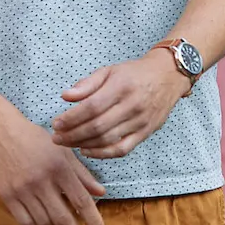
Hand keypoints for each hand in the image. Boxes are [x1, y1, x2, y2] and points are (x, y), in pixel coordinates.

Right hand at [0, 112, 112, 224]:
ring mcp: (22, 190)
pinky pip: (25, 222)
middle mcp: (41, 180)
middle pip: (62, 217)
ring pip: (43, 223)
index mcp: (59, 167)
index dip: (92, 219)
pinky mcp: (7, 196)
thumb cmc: (34, 139)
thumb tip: (101, 193)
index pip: (80, 199)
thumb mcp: (63, 151)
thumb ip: (82, 174)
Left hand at [52, 51, 188, 157]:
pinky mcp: (145, 133)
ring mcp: (140, 121)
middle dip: (73, 135)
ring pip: (107, 140)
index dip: (71, 118)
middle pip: (97, 126)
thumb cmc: (134, 74)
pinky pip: (121, 149)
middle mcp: (132, 105)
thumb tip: (65, 96)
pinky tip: (87, 151)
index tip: (56, 123)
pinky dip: (102, 154)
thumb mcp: (110, 71)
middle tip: (57, 138)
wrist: (168, 77)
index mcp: (121, 86)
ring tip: (68, 144)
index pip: (91, 106)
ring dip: (83, 144)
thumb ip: (87, 84)